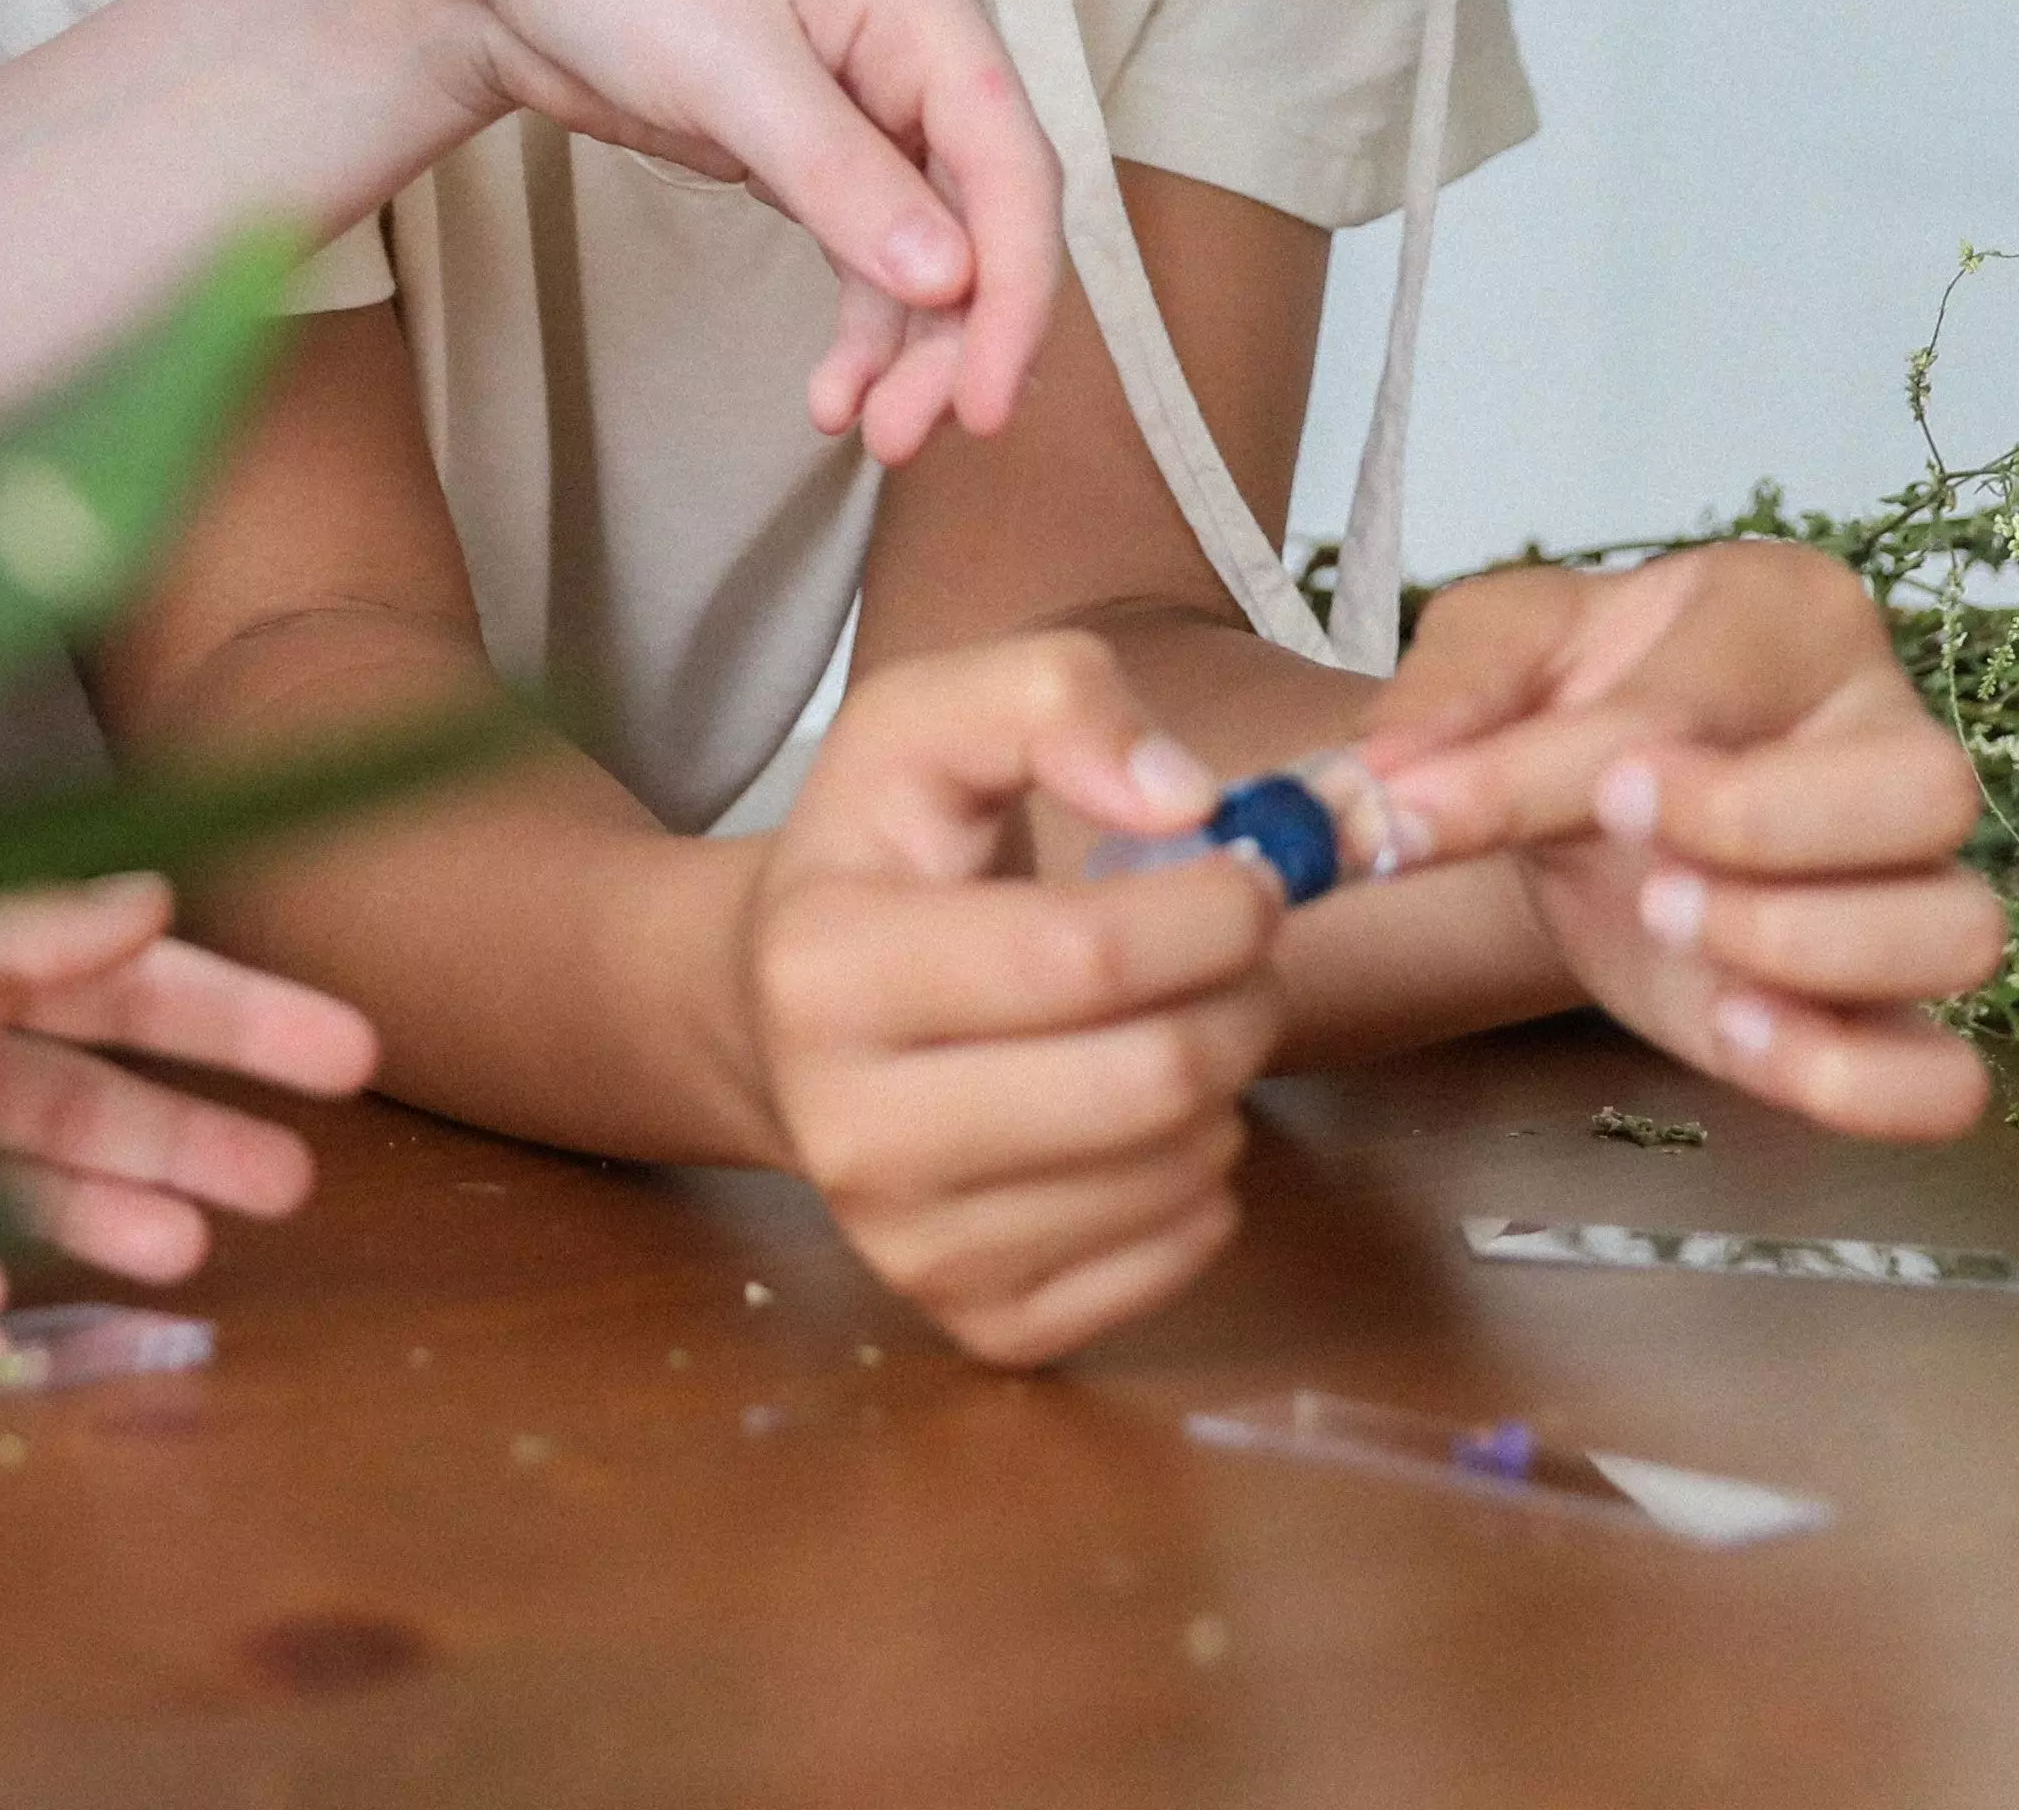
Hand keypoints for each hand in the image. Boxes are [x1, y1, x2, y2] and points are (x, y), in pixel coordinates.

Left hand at [354, 0, 1066, 461]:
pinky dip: (860, 323)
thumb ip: (839, 174)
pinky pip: (866, 250)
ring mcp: (865, 104)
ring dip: (908, 345)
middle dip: (958, 334)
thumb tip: (952, 280)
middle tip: (904, 437)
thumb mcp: (725, 63)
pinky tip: (833, 392)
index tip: (988, 401)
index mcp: (926, 3)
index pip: (1010, 163)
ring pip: (929, 249)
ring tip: (866, 432)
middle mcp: (916, 53)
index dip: (1016, 289)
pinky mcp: (807, 149)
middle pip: (982, 217)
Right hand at [739, 633, 1286, 1364]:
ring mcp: (909, 1247)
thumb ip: (1055, 698)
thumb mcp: (926, 723)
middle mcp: (850, 1132)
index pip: (1087, 956)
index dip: (1217, 906)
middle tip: (1235, 952)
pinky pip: (1176, 1265)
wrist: (772, 1015)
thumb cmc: (877, 857)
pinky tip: (1142, 1120)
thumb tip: (1187, 801)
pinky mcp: (975, 1321)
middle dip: (1243, 996)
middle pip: (1151, 1079)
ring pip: (1179, 1176)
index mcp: (827, 968)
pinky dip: (1203, 1183)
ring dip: (1227, 1086)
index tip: (1247, 874)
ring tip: (1173, 1022)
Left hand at [1353, 545, 2007, 1138]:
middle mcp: (1889, 740)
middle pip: (1932, 788)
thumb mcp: (1492, 649)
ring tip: (1666, 923)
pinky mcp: (1882, 1012)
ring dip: (1805, 950)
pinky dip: (1851, 1082)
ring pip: (1962, 932)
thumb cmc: (1564, 691)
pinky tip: (1735, 1032)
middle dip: (1762, 829)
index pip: (1712, 694)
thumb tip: (1371, 796)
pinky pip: (1943, 1078)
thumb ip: (1440, 705)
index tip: (1444, 805)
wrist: (1581, 792)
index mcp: (1795, 614)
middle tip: (1623, 848)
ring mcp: (1912, 883)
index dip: (1568, 766)